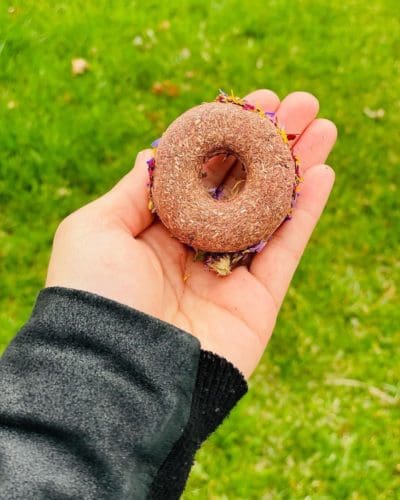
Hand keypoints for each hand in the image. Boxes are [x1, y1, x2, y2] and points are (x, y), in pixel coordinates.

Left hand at [46, 89, 336, 378]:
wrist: (116, 374)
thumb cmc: (96, 295)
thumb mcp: (95, 230)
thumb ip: (132, 192)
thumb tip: (154, 153)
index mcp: (157, 229)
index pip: (202, 172)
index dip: (227, 137)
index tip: (253, 103)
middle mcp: (196, 248)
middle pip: (242, 186)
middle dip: (271, 144)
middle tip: (300, 105)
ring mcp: (230, 274)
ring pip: (271, 211)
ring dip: (297, 168)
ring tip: (322, 127)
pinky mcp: (259, 301)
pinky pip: (286, 250)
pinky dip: (305, 212)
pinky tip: (321, 173)